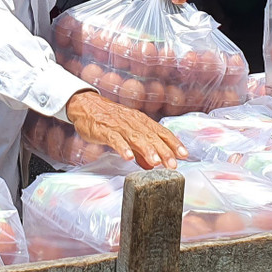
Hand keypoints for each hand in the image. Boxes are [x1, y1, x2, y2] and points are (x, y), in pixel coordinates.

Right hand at [66, 90, 187, 168]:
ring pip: (136, 138)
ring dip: (147, 150)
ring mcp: (119, 126)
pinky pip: (115, 139)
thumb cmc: (109, 120)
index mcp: (141, 122)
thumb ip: (140, 150)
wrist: (87, 106)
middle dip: (164, 151)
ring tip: (156, 162)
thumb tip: (152, 165)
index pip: (161, 132)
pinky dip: (122, 148)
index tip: (184, 155)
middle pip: (152, 136)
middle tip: (173, 164)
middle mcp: (133, 122)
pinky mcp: (104, 130)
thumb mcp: (127, 134)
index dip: (173, 143)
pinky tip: (128, 157)